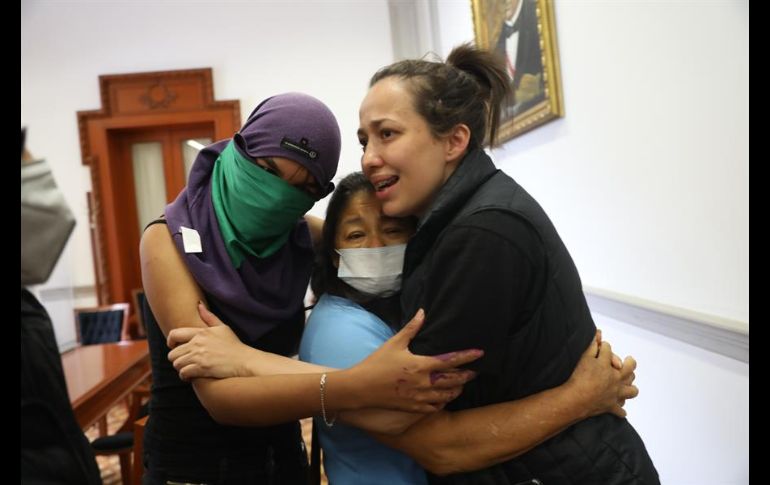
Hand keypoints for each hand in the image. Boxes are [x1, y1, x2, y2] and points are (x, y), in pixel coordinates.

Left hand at [167, 303, 254, 380]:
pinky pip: (183, 373)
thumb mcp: (223, 327)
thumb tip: (199, 304)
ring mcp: (199, 356)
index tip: (173, 346)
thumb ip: (209, 317)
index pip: (174, 334)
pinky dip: (185, 376)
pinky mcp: (202, 368)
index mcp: (201, 332)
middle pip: (172, 353)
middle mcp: (197, 343)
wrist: (244, 360)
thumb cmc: (234, 345)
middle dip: (176, 359)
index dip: (170, 341)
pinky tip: (191, 376)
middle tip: (184, 361)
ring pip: (176, 364)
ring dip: (180, 368)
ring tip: (187, 369)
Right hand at [348, 308, 482, 412]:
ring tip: (462, 385)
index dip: (467, 356)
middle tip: (475, 372)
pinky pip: (434, 407)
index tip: (480, 353)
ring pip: (447, 396)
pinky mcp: (413, 408)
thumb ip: (412, 328)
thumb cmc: (377, 363)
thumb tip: (422, 312)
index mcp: (421, 365)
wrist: (361, 387)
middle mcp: (424, 383)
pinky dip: (443, 402)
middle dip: (466, 375)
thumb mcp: (395, 343)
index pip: (451, 360)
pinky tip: (444, 398)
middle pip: (453, 380)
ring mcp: (419, 397)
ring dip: (457, 390)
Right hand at [567, 332, 637, 418]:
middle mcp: (616, 379)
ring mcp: (616, 394)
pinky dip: (620, 410)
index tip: (602, 346)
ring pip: (631, 391)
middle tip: (628, 361)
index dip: (605, 347)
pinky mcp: (611, 406)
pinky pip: (619, 410)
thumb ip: (592, 345)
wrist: (577, 399)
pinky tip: (621, 411)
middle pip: (629, 369)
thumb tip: (599, 332)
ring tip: (628, 386)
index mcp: (608, 364)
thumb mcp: (584, 357)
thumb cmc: (579, 377)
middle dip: (629, 363)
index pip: (609, 350)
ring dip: (631, 388)